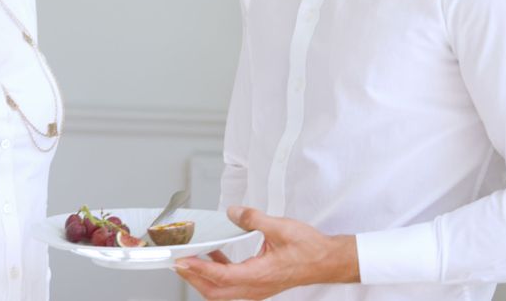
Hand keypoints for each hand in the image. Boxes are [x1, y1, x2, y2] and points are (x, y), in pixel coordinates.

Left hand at [174, 206, 359, 299]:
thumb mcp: (280, 227)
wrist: (328, 261)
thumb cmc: (310, 249)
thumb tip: (233, 212)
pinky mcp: (259, 285)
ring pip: (222, 291)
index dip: (198, 269)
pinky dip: (217, 273)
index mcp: (259, 275)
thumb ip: (252, 219)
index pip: (220, 276)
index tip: (182, 261)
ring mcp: (257, 289)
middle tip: (177, 263)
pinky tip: (214, 257)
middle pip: (215, 291)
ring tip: (190, 260)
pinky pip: (231, 284)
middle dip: (193, 278)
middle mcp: (256, 288)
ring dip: (203, 277)